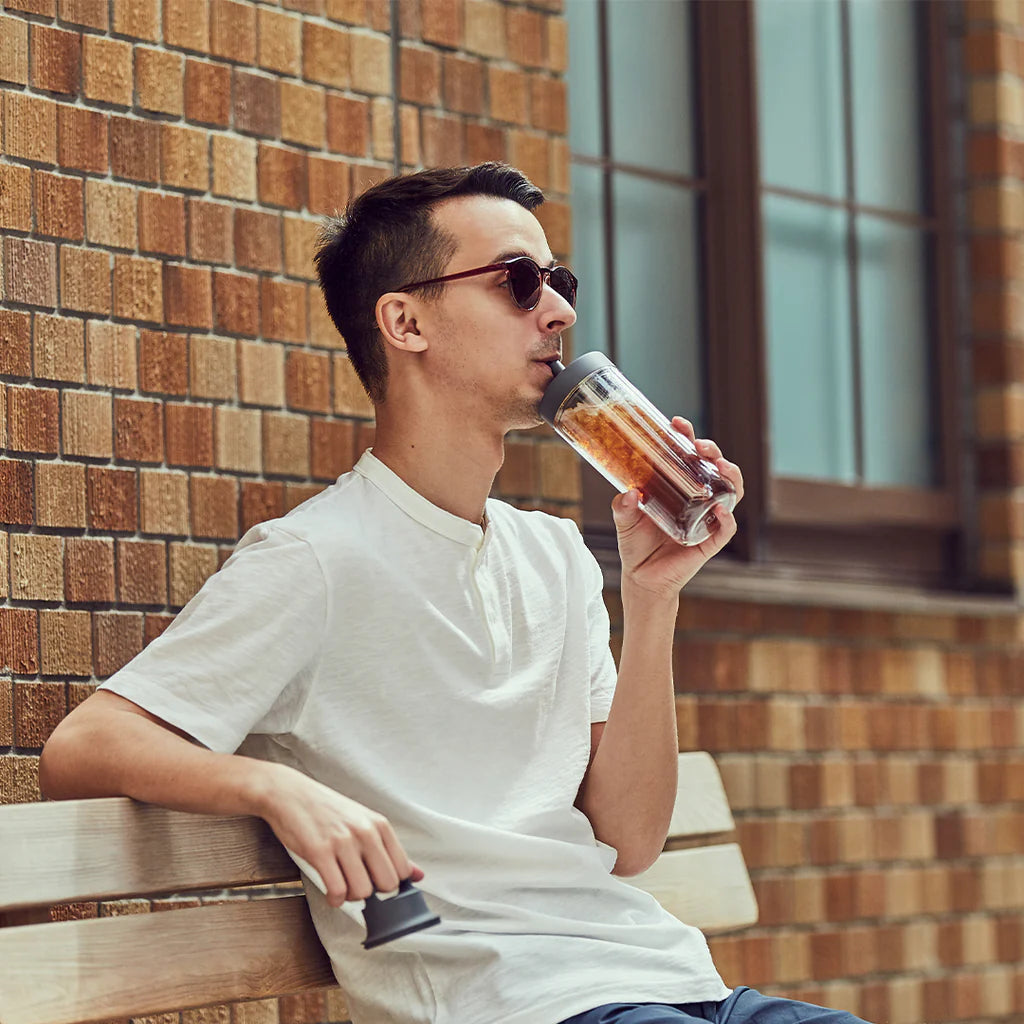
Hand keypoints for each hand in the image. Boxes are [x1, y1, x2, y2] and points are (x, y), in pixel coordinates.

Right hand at [255, 763, 422, 907]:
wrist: (290, 793)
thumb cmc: (326, 809)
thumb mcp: (363, 821)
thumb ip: (389, 849)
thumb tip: (418, 874)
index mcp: (379, 825)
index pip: (403, 869)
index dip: (390, 882)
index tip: (376, 881)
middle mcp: (365, 832)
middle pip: (387, 884)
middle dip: (374, 893)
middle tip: (357, 884)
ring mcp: (343, 841)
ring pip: (363, 891)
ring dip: (351, 897)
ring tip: (342, 886)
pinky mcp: (320, 852)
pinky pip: (337, 891)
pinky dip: (335, 899)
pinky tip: (331, 892)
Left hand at [611, 416, 743, 599]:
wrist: (640, 578)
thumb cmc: (635, 544)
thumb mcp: (624, 521)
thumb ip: (622, 507)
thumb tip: (627, 493)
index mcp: (678, 487)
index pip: (688, 456)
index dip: (687, 437)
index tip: (677, 423)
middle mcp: (697, 499)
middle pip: (714, 468)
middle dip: (712, 451)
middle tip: (700, 446)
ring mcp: (706, 519)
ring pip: (731, 492)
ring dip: (730, 476)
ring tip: (720, 466)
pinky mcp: (709, 542)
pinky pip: (726, 529)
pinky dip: (727, 518)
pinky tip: (720, 509)